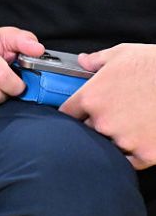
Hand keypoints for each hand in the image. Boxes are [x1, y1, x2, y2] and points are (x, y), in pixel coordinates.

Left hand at [60, 44, 155, 169]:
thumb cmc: (154, 66)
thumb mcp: (121, 54)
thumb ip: (97, 60)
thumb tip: (84, 61)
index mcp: (92, 98)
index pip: (68, 113)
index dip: (73, 113)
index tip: (78, 113)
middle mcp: (103, 121)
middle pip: (88, 130)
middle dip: (97, 124)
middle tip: (115, 114)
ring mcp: (124, 140)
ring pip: (110, 145)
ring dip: (117, 138)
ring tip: (133, 123)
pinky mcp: (146, 153)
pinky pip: (132, 161)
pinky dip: (135, 153)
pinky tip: (142, 139)